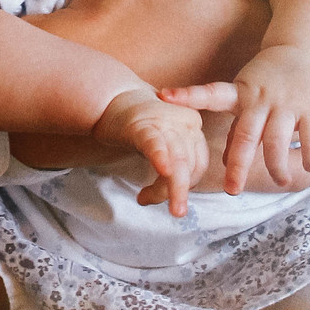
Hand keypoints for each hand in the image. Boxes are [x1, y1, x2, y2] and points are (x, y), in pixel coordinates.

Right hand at [94, 88, 208, 218]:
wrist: (110, 97)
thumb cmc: (136, 126)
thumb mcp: (161, 145)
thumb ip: (171, 164)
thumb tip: (174, 196)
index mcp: (192, 128)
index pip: (199, 163)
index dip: (186, 185)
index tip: (169, 198)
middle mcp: (185, 123)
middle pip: (190, 164)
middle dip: (179, 191)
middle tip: (176, 212)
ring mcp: (165, 122)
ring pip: (176, 159)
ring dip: (167, 187)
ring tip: (149, 200)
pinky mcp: (142, 123)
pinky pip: (156, 143)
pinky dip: (161, 158)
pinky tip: (162, 171)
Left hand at [162, 42, 309, 193]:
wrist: (309, 45)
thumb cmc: (272, 76)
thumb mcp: (249, 91)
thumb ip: (239, 122)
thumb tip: (225, 158)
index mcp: (242, 92)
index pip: (210, 94)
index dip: (187, 95)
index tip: (163, 96)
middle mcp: (261, 98)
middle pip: (245, 137)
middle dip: (237, 166)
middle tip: (232, 190)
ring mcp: (288, 103)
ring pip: (276, 144)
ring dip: (277, 168)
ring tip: (280, 181)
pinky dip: (309, 158)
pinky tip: (309, 166)